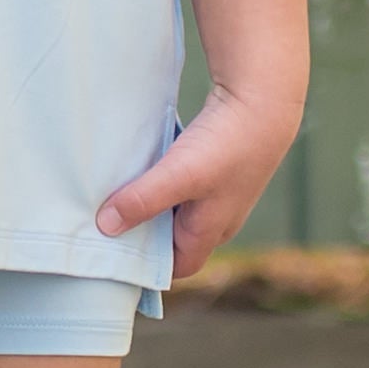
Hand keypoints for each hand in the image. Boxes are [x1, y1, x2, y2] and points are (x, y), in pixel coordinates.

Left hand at [93, 82, 302, 280]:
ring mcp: (216, 191)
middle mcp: (215, 218)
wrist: (264, 100)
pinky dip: (160, 177)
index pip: (175, 267)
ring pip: (173, 206)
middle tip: (104, 216)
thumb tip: (105, 227)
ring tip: (115, 189)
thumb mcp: (180, 175)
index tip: (112, 250)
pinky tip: (140, 163)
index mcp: (210, 232)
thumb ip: (143, 200)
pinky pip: (179, 182)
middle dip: (141, 230)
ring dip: (148, 200)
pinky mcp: (213, 165)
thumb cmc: (227, 144)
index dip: (146, 265)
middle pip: (171, 237)